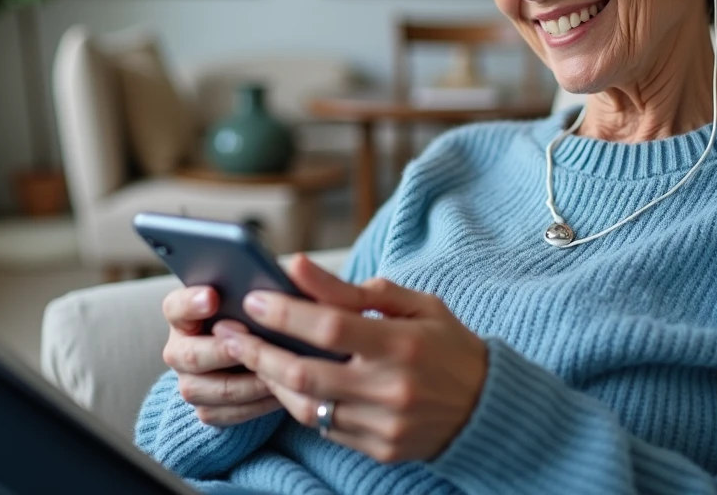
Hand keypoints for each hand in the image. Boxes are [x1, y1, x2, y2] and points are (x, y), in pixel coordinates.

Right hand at [160, 286, 280, 425]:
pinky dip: (255, 405)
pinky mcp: (206, 409)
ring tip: (277, 371)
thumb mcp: (255, 298)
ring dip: (246, 381)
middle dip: (221, 349)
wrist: (259, 354)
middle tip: (249, 338)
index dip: (191, 303)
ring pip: (209, 389)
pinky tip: (280, 393)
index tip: (213, 296)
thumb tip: (288, 271)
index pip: (175, 307)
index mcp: (183, 315)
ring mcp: (190, 383)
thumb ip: (258, 287)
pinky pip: (226, 413)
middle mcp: (179, 350)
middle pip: (189, 355)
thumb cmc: (257, 316)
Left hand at [220, 256, 487, 462]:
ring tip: (251, 356)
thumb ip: (353, 289)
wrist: (488, 407)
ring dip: (271, 380)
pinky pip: (324, 428)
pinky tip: (286, 383)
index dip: (285, 313)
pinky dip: (301, 404)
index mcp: (403, 343)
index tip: (253, 299)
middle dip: (257, 351)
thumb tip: (296, 266)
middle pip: (304, 372)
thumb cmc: (447, 345)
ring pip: (306, 406)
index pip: (330, 327)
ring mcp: (384, 424)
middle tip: (227, 332)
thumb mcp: (414, 304)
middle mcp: (391, 387)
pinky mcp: (380, 450)